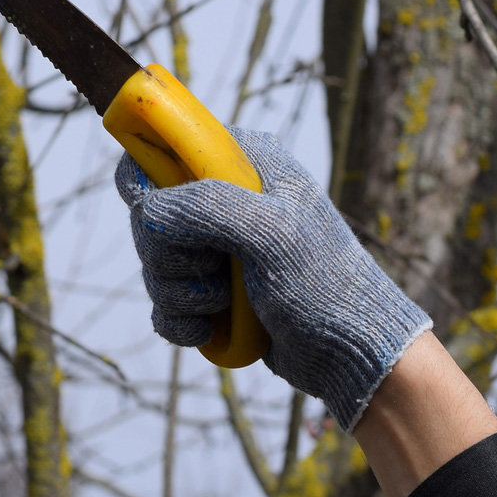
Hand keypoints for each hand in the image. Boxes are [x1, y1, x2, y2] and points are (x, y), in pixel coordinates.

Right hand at [115, 128, 429, 429]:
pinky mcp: (209, 289)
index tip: (155, 212)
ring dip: (180, 292)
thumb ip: (205, 208)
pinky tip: (210, 328)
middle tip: (214, 266)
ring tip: (224, 303)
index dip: (147, 175)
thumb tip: (146, 211)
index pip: (163, 144)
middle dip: (170, 253)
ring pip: (154, 263)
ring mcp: (215, 245)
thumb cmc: (323, 283)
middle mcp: (223, 197)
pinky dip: (180, 319)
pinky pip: (163, 301)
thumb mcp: (272, 233)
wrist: (350, 352)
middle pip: (148, 214)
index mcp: (241, 162)